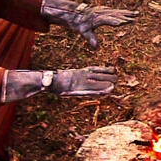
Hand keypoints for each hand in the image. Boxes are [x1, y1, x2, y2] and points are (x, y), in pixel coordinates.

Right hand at [1, 67, 116, 101]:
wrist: (48, 81)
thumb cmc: (46, 83)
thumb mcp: (45, 83)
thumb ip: (45, 82)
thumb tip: (43, 82)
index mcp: (71, 88)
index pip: (87, 90)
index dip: (99, 90)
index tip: (109, 90)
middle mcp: (79, 84)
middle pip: (95, 84)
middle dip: (105, 83)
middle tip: (117, 82)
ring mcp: (81, 78)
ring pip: (97, 78)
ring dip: (106, 77)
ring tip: (117, 76)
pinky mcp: (82, 73)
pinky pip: (93, 70)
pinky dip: (102, 70)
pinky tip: (110, 69)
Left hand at [41, 0, 138, 48]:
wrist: (74, 13)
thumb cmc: (79, 24)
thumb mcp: (83, 32)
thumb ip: (91, 38)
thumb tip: (96, 47)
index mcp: (98, 18)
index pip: (110, 20)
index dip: (118, 21)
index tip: (127, 22)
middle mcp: (102, 13)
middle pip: (116, 14)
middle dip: (126, 16)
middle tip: (135, 18)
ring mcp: (104, 10)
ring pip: (117, 11)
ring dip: (127, 13)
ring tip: (137, 13)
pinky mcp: (105, 10)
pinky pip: (116, 11)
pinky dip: (124, 12)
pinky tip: (129, 13)